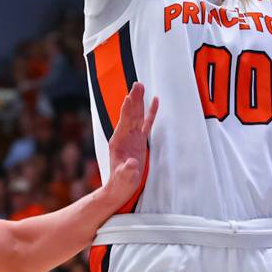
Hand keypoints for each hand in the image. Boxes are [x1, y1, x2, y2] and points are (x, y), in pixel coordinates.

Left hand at [103, 83, 158, 208]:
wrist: (120, 188)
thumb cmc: (120, 183)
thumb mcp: (123, 178)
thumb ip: (127, 171)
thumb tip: (132, 163)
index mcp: (118, 141)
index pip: (124, 122)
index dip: (127, 110)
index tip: (129, 97)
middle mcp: (124, 136)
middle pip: (131, 113)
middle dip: (134, 99)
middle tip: (138, 84)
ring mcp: (132, 137)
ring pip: (137, 115)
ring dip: (140, 101)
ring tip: (142, 86)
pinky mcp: (139, 141)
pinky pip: (146, 124)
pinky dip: (150, 113)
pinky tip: (154, 102)